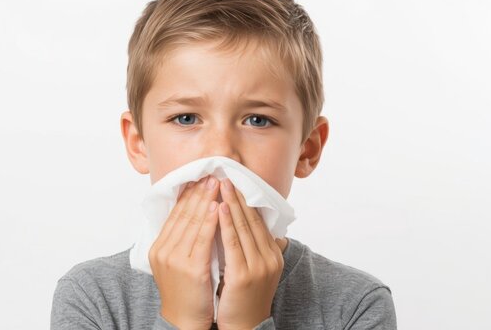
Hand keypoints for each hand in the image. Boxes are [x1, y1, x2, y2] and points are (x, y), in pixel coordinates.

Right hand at [149, 175, 220, 329]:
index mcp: (159, 247)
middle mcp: (163, 250)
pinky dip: (210, 220)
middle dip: (198, 193)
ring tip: (217, 184)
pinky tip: (218, 207)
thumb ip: (182, 241)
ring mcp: (175, 259)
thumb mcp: (177, 263)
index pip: (175, 214)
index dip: (188, 195)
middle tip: (211, 175)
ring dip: (206, 200)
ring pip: (192, 222)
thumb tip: (196, 216)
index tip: (199, 179)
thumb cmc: (186, 292)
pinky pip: (202, 238)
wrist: (184, 321)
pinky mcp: (190, 268)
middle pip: (183, 214)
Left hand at [216, 178, 283, 329]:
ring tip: (220, 185)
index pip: (258, 221)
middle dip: (237, 196)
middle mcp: (269, 257)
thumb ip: (258, 249)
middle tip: (226, 176)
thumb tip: (261, 229)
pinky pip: (232, 243)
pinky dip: (225, 223)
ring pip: (242, 227)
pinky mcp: (244, 274)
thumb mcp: (257, 271)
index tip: (234, 184)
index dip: (245, 201)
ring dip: (230, 203)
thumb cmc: (245, 299)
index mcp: (272, 254)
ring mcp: (258, 266)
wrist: (245, 328)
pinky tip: (217, 208)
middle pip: (252, 220)